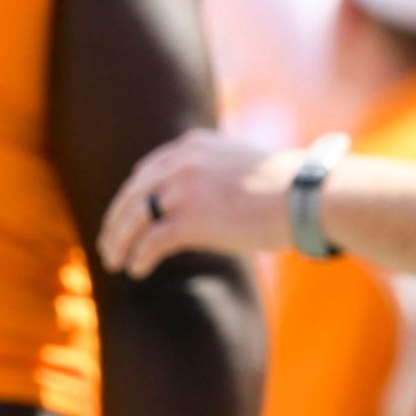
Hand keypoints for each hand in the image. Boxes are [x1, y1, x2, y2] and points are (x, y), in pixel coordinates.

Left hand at [98, 130, 298, 277]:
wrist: (308, 196)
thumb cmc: (290, 186)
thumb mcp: (244, 163)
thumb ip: (218, 171)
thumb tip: (211, 197)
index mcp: (193, 145)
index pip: (147, 170)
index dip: (132, 195)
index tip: (125, 213)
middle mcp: (181, 162)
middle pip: (132, 193)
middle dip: (116, 220)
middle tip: (107, 242)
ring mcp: (183, 189)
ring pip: (134, 218)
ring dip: (119, 241)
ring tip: (113, 261)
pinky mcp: (190, 219)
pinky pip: (151, 240)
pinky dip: (139, 256)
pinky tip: (136, 269)